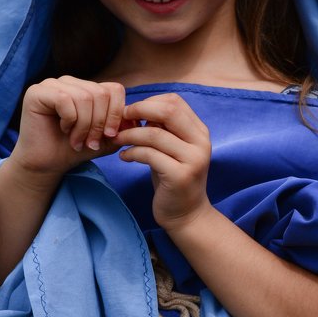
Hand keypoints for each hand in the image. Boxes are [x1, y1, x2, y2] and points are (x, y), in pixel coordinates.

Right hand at [10, 76, 127, 184]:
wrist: (46, 164)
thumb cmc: (73, 150)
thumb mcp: (104, 139)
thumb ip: (120, 128)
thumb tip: (135, 118)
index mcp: (86, 88)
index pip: (114, 89)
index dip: (116, 113)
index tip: (109, 136)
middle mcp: (69, 81)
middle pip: (100, 93)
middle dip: (99, 123)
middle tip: (90, 142)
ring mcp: (52, 84)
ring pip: (84, 97)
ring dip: (84, 126)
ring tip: (77, 141)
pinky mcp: (37, 92)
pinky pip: (65, 99)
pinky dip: (69, 120)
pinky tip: (62, 130)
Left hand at [115, 93, 211, 230]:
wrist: (186, 214)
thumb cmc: (172, 178)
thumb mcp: (169, 149)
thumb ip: (160, 129)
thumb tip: (135, 110)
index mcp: (199, 131)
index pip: (174, 101)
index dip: (148, 102)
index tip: (130, 113)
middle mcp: (200, 142)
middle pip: (168, 110)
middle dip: (139, 110)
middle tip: (120, 120)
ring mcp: (192, 159)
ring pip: (154, 134)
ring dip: (129, 134)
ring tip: (117, 140)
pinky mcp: (180, 175)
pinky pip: (149, 155)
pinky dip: (131, 152)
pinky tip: (124, 157)